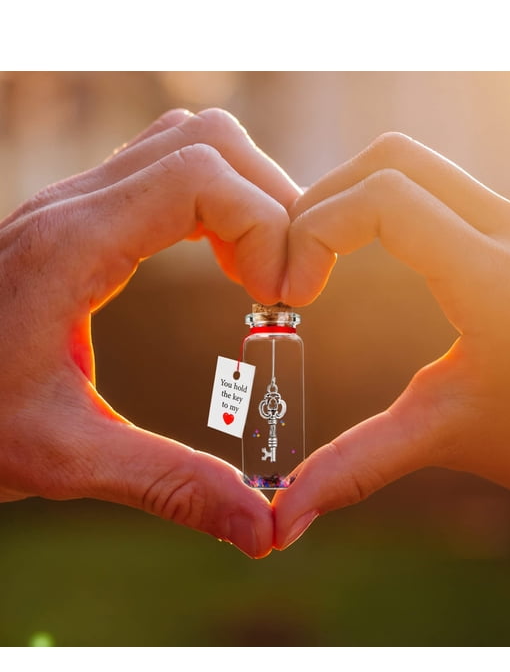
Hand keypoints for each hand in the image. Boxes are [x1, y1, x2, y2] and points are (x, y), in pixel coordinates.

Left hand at [0, 108, 299, 557]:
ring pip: (187, 144)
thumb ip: (172, 486)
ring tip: (257, 273)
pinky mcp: (80, 217)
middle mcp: (73, 207)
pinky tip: (223, 264)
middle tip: (281, 287)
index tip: (281, 298)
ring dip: (242, 197)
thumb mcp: (67, 460)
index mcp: (72, 248)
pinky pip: (166, 172)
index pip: (198, 174)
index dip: (265, 224)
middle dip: (268, 204)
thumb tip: (267, 530)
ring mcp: (74, 204)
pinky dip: (214, 204)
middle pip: (205, 142)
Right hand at [275, 132, 509, 547]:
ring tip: (320, 259)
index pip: (383, 200)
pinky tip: (365, 254)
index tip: (292, 291)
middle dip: (323, 201)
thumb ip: (355, 466)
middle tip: (295, 266)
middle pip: (391, 160)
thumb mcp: (444, 438)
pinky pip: (438, 186)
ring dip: (354, 198)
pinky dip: (386, 205)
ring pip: (415, 164)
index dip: (314, 230)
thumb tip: (282, 518)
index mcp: (494, 280)